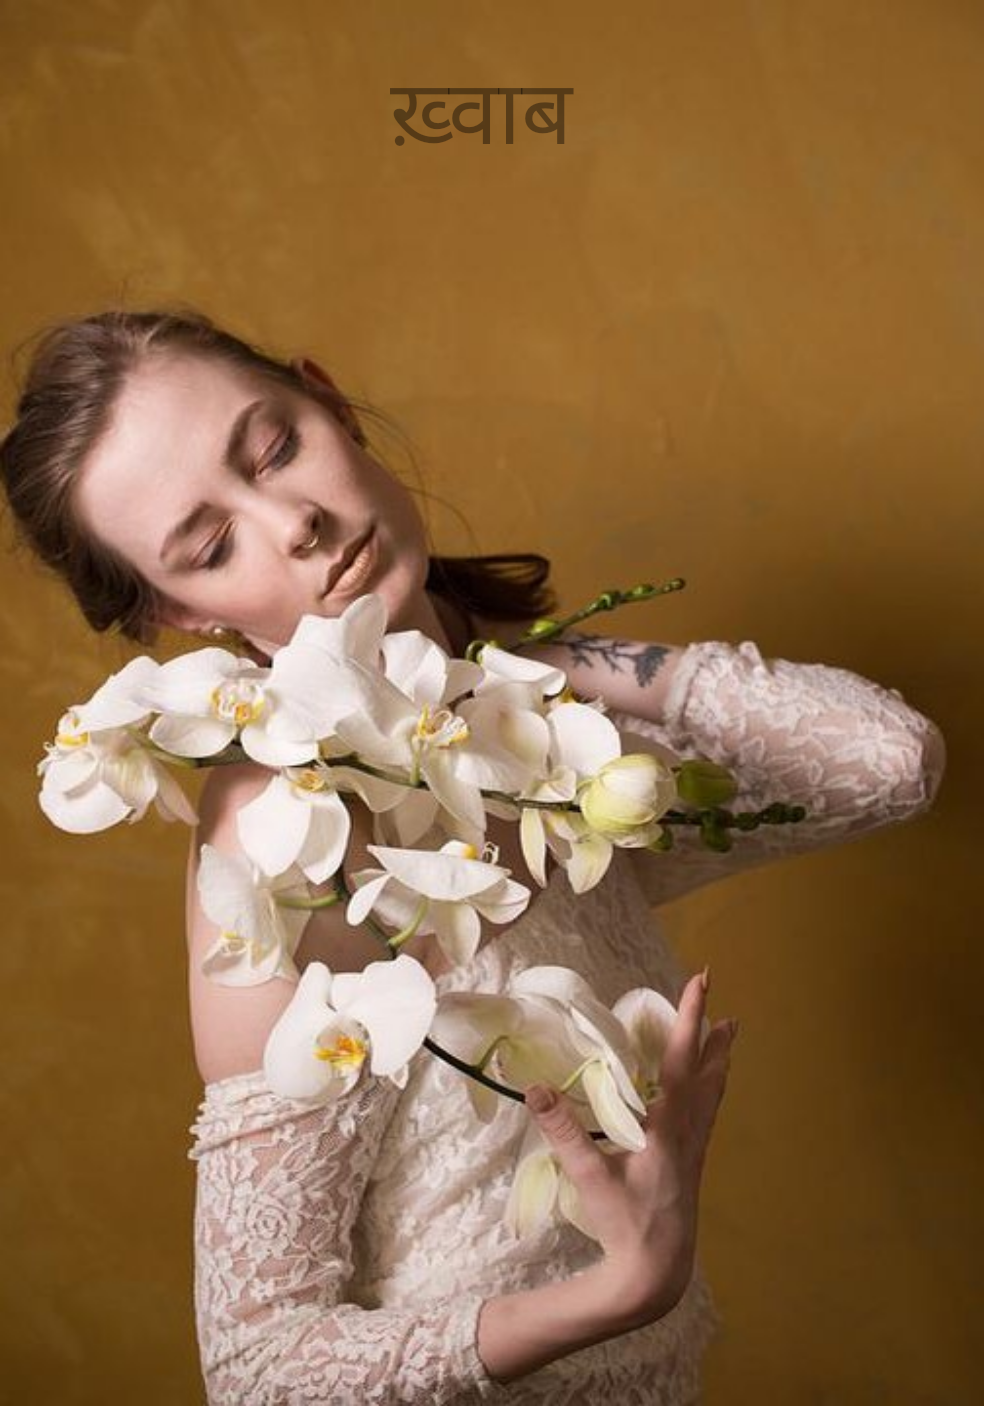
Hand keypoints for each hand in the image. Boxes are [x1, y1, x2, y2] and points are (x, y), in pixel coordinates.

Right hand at [524, 970, 735, 1326]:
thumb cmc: (626, 1225)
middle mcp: (689, 1132)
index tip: (701, 982)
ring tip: (726, 1038)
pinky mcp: (690, 1164)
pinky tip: (701, 1093)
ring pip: (713, 1094)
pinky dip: (709, 1089)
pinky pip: (706, 1113)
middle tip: (726, 1009)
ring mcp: (694, 1149)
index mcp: (670, 1127)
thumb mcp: (590, 1178)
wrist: (657, 1273)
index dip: (691, 1018)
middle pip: (709, 1075)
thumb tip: (535, 1088)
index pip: (682, 1060)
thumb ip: (564, 1133)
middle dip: (715, 1040)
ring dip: (718, 1062)